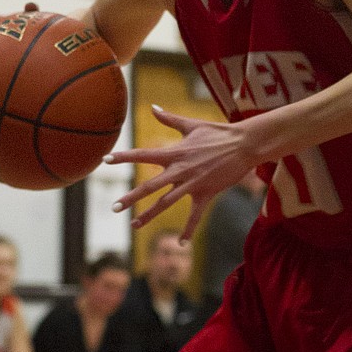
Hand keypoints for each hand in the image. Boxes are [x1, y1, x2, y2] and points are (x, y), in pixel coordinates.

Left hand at [107, 105, 259, 236]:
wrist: (245, 144)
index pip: (143, 155)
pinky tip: (182, 243)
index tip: (105, 160)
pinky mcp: (206, 193)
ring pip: (166, 203)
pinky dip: (189, 230)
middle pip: (150, 186)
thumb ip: (170, 119)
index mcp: (174, 152)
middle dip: (131, 198)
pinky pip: (195, 215)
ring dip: (149, 215)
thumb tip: (152, 107)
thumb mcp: (192, 124)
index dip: (123, 157)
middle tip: (114, 207)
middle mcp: (180, 170)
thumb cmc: (219, 132)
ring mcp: (193, 184)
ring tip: (134, 225)